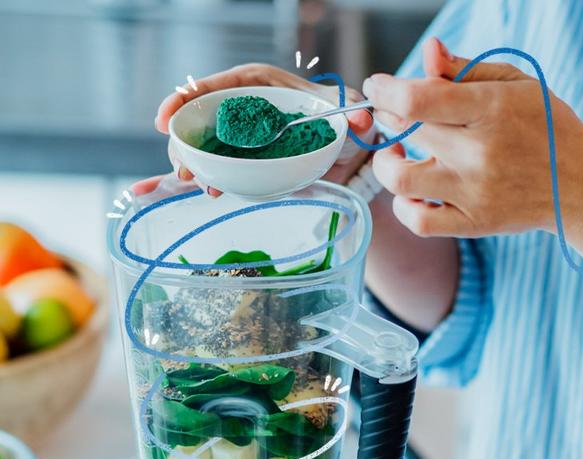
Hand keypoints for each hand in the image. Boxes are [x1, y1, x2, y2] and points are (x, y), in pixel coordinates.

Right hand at [132, 63, 376, 195]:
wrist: (349, 151)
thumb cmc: (341, 119)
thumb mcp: (348, 111)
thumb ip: (354, 112)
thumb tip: (360, 118)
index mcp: (256, 84)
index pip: (211, 87)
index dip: (183, 99)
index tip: (165, 120)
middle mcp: (241, 108)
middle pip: (197, 120)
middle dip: (182, 143)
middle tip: (186, 170)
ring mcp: (238, 137)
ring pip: (202, 148)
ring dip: (193, 167)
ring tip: (204, 187)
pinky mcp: (242, 161)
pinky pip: (212, 167)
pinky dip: (201, 179)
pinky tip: (186, 192)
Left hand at [365, 39, 582, 236]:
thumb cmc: (547, 128)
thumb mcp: (516, 85)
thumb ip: (466, 68)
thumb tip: (428, 52)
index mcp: (491, 110)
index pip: (416, 99)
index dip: (385, 89)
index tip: (380, 86)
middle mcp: (480, 153)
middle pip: (405, 130)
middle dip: (388, 115)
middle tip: (398, 113)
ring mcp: (475, 192)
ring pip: (399, 179)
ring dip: (386, 161)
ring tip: (396, 152)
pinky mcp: (474, 223)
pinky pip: (418, 221)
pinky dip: (403, 206)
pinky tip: (413, 191)